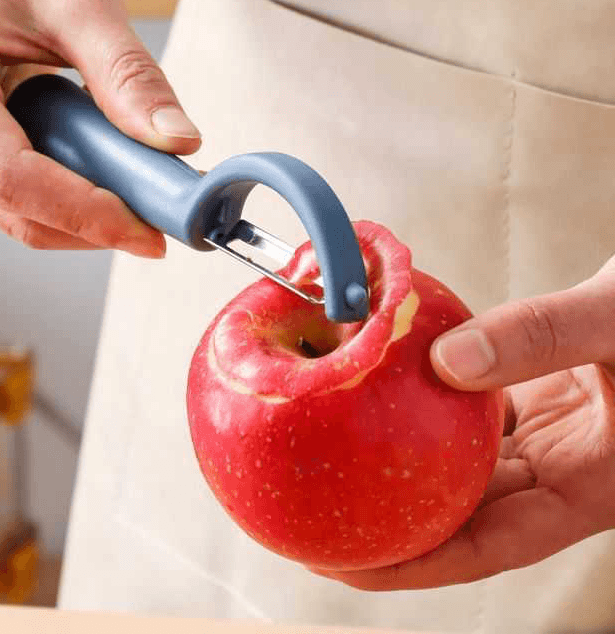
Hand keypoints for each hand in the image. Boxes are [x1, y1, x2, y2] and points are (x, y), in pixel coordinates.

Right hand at [0, 0, 200, 255]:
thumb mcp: (88, 2)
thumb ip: (130, 77)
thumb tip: (176, 143)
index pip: (7, 175)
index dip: (80, 211)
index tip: (146, 227)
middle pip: (12, 208)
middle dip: (91, 223)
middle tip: (161, 220)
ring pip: (20, 212)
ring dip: (87, 216)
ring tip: (146, 192)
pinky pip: (27, 194)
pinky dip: (77, 198)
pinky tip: (117, 179)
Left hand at [312, 254, 614, 589]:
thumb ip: (540, 337)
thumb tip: (447, 362)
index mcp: (590, 487)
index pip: (490, 545)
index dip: (420, 563)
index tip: (353, 566)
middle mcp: (560, 470)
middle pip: (462, 513)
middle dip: (392, 523)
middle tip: (317, 521)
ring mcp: (544, 437)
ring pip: (460, 461)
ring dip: (404, 462)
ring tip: (335, 461)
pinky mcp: (531, 401)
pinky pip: (467, 411)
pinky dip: (427, 404)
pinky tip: (383, 392)